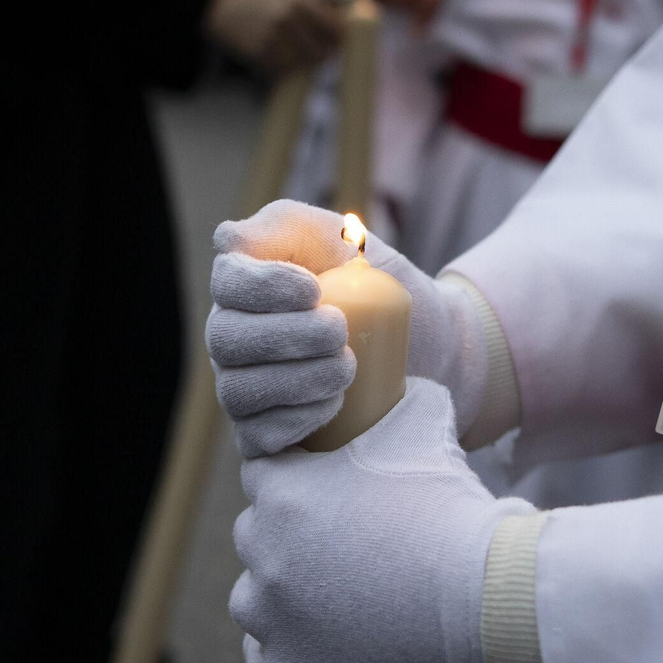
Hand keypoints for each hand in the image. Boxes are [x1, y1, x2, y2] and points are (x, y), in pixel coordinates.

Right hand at [203, 0, 339, 73]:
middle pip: (322, 55)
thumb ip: (317, 9)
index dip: (339, 41)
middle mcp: (290, 18)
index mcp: (302, 0)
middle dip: (319, 58)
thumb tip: (347, 30)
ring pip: (302, 67)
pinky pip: (281, 72)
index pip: (337, 30)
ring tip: (286, 51)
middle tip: (311, 54)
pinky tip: (269, 54)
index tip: (334, 44)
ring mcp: (274, 36)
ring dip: (298, 65)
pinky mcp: (259, 53)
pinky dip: (279, 69)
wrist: (219, 2)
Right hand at [209, 199, 490, 456]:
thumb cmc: (385, 290)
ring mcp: (248, 388)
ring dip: (296, 379)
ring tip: (348, 368)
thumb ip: (294, 226)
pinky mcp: (268, 435)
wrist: (436, 350)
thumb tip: (228, 241)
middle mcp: (237, 339)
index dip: (263, 287)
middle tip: (341, 331)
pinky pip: (256, 436)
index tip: (315, 290)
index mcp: (249, 287)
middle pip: (227, 340)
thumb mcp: (350, 243)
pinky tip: (333, 405)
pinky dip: (294, 420)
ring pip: (239, 390)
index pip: (227, 283)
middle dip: (287, 335)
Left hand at [232, 378, 529, 662]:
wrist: (487, 598)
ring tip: (345, 606)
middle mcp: (261, 554)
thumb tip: (397, 381)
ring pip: (257, 606)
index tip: (337, 500)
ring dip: (287, 603)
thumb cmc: (456, 509)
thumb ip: (399, 395)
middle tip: (351, 552)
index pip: (266, 479)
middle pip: (258, 541)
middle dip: (293, 543)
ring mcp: (268, 623)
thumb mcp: (427, 423)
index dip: (302, 486)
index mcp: (281, 491)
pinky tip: (330, 657)